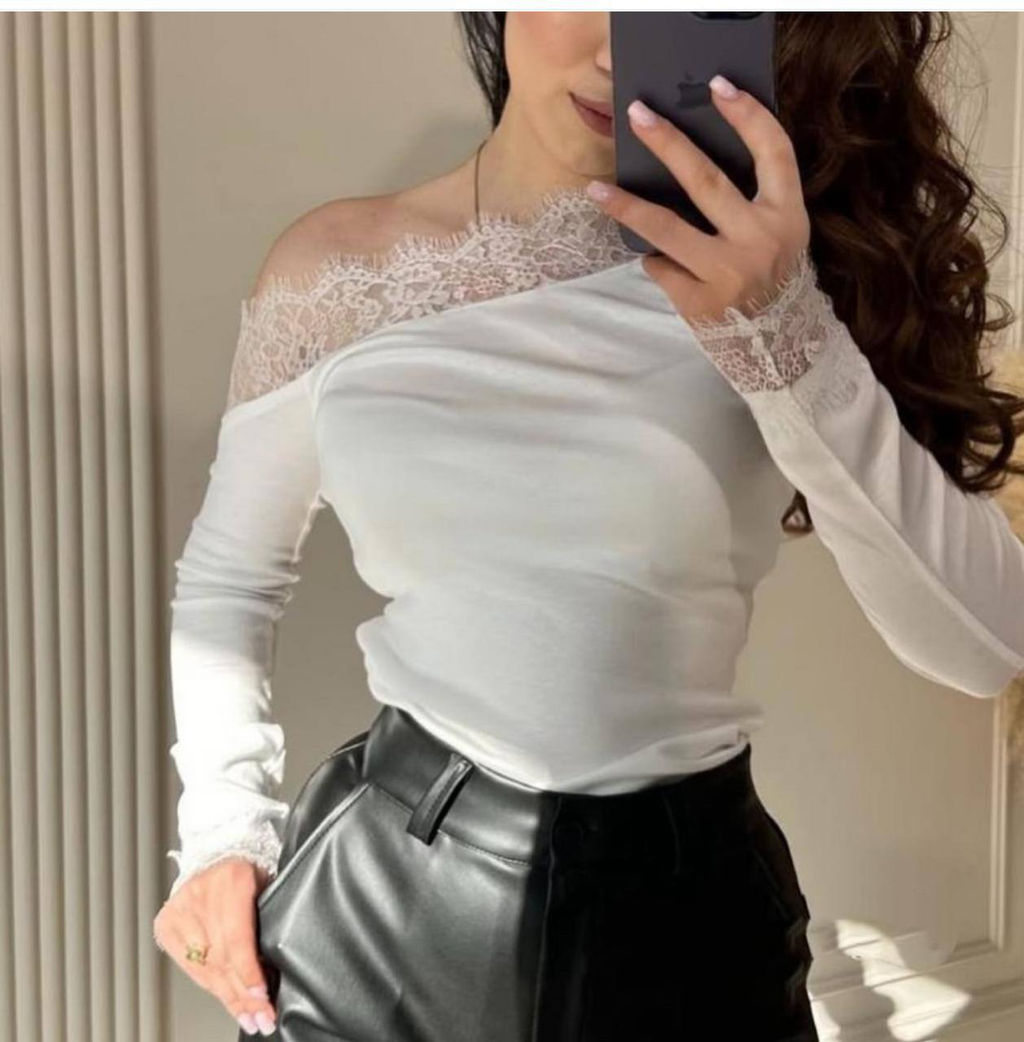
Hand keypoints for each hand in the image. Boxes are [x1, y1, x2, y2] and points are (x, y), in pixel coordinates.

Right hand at [153, 857, 277, 1036]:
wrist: (218, 849)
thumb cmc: (249, 870)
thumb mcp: (268, 884)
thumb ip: (268, 918)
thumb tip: (276, 965)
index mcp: (233, 880)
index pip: (237, 937)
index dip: (248, 971)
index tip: (261, 996)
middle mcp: (201, 895)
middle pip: (222, 958)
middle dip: (244, 995)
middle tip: (262, 1018)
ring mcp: (180, 909)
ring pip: (206, 967)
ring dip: (229, 997)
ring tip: (250, 1018)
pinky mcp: (166, 923)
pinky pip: (191, 965)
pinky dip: (211, 985)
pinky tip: (227, 1000)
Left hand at [587, 74, 810, 325]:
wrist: (775, 347)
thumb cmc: (770, 277)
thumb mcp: (779, 234)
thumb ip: (751, 199)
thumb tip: (688, 156)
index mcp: (786, 215)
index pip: (773, 151)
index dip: (747, 115)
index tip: (717, 86)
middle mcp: (760, 241)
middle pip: (706, 180)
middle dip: (668, 144)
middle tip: (637, 115)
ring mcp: (728, 273)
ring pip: (667, 228)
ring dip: (627, 206)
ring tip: (595, 189)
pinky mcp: (700, 303)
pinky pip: (662, 267)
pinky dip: (656, 261)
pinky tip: (658, 262)